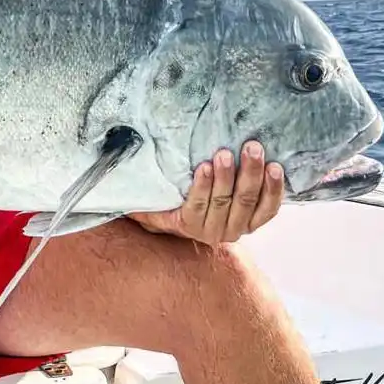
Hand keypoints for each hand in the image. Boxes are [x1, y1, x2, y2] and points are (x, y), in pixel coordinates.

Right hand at [128, 141, 284, 245]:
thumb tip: (108, 178)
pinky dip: (273, 189)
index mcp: (186, 226)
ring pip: (248, 203)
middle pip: (225, 203)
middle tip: (228, 150)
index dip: (201, 187)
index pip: (195, 207)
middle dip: (228, 176)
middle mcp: (213, 233)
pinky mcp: (255, 222)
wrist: (188, 221)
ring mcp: (237, 228)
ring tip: (252, 150)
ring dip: (251, 176)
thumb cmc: (164, 204)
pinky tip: (275, 168)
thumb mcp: (146, 203)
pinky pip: (268, 208)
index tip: (202, 164)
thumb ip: (136, 195)